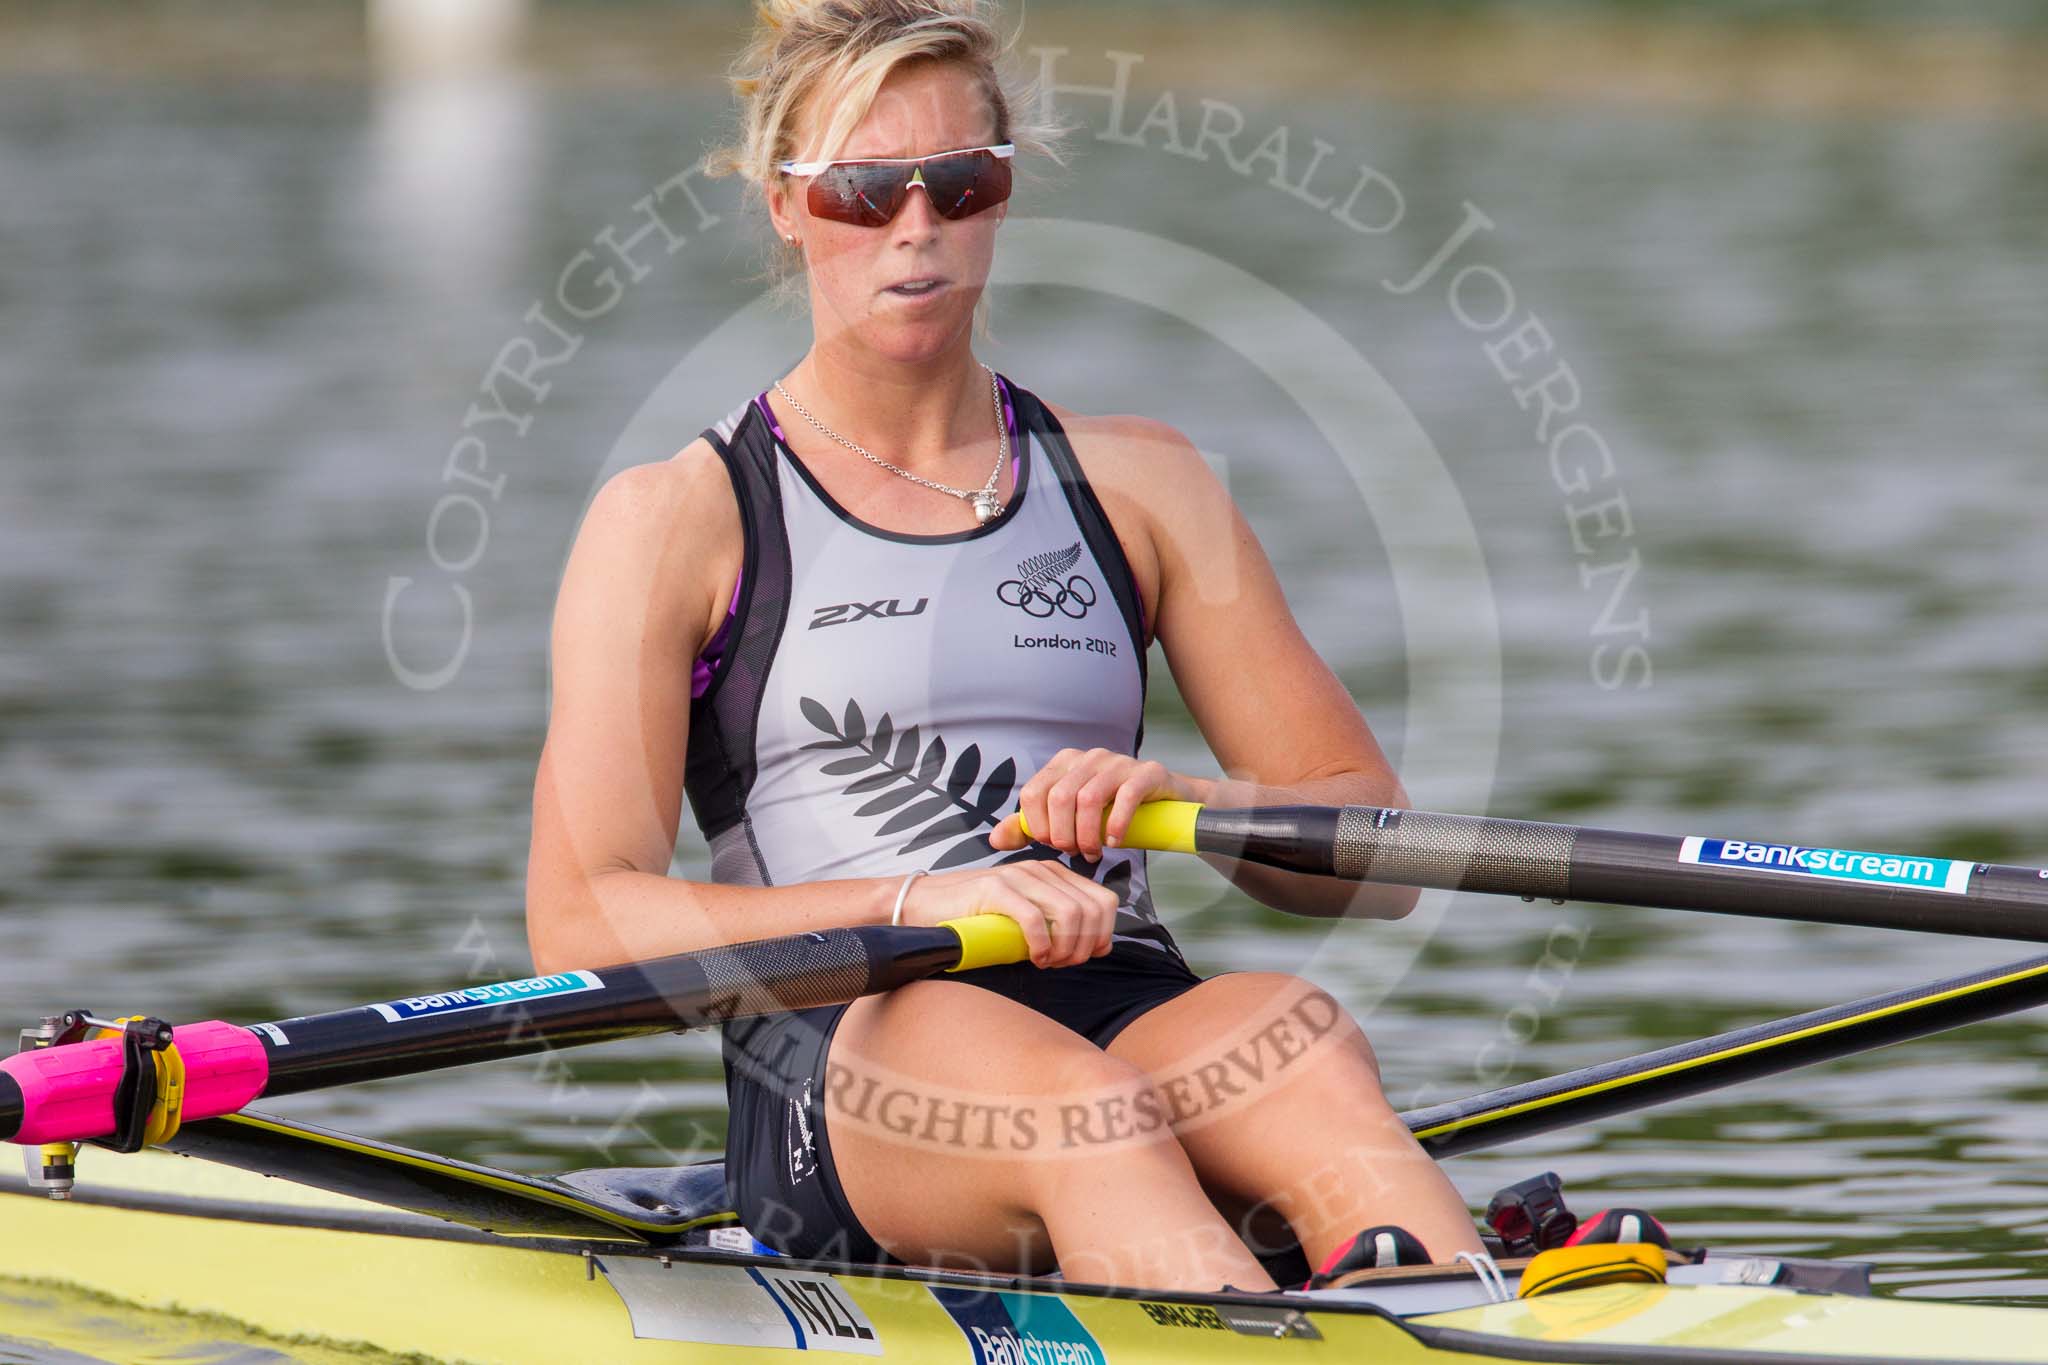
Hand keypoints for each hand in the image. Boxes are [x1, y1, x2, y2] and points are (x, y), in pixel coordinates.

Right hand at [897, 861, 1118, 967]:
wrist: (925, 905)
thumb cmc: (977, 918)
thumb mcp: (1027, 918)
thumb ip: (1060, 925)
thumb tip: (1100, 946)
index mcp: (1053, 874)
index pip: (1105, 900)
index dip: (1104, 933)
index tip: (1085, 956)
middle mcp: (1040, 869)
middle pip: (1092, 909)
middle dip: (1086, 945)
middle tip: (1064, 964)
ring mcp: (1018, 876)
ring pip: (1070, 913)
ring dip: (1066, 947)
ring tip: (1049, 962)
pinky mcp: (995, 889)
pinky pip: (1035, 919)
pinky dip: (1042, 946)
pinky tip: (1035, 958)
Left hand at [989, 748, 1205, 862]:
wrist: (1167, 806)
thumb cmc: (1111, 813)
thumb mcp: (1068, 819)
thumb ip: (1031, 827)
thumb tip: (995, 839)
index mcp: (1064, 763)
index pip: (1033, 793)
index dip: (1037, 827)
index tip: (1052, 847)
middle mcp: (1088, 757)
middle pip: (1059, 797)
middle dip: (1062, 834)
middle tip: (1074, 853)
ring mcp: (1118, 761)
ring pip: (1088, 798)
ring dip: (1087, 834)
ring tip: (1093, 853)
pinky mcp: (1146, 772)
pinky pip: (1125, 796)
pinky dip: (1115, 824)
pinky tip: (1114, 842)